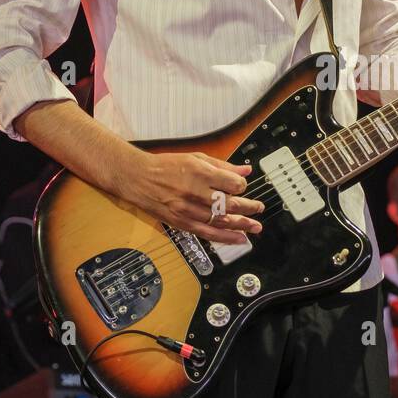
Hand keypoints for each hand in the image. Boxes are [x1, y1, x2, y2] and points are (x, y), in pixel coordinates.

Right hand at [117, 150, 264, 242]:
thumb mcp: (195, 158)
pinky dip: (226, 237)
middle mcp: (196, 192)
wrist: (138, 178)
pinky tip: (239, 239)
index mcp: (200, 173)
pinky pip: (208, 233)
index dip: (242, 186)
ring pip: (222, 221)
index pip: (233, 184)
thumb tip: (245, 171)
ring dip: (242, 225)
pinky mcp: (182, 223)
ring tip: (255, 227)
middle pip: (230, 204)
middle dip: (249, 208)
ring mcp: (189, 210)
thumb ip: (222, 166)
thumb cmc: (165, 166)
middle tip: (259, 208)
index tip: (243, 186)